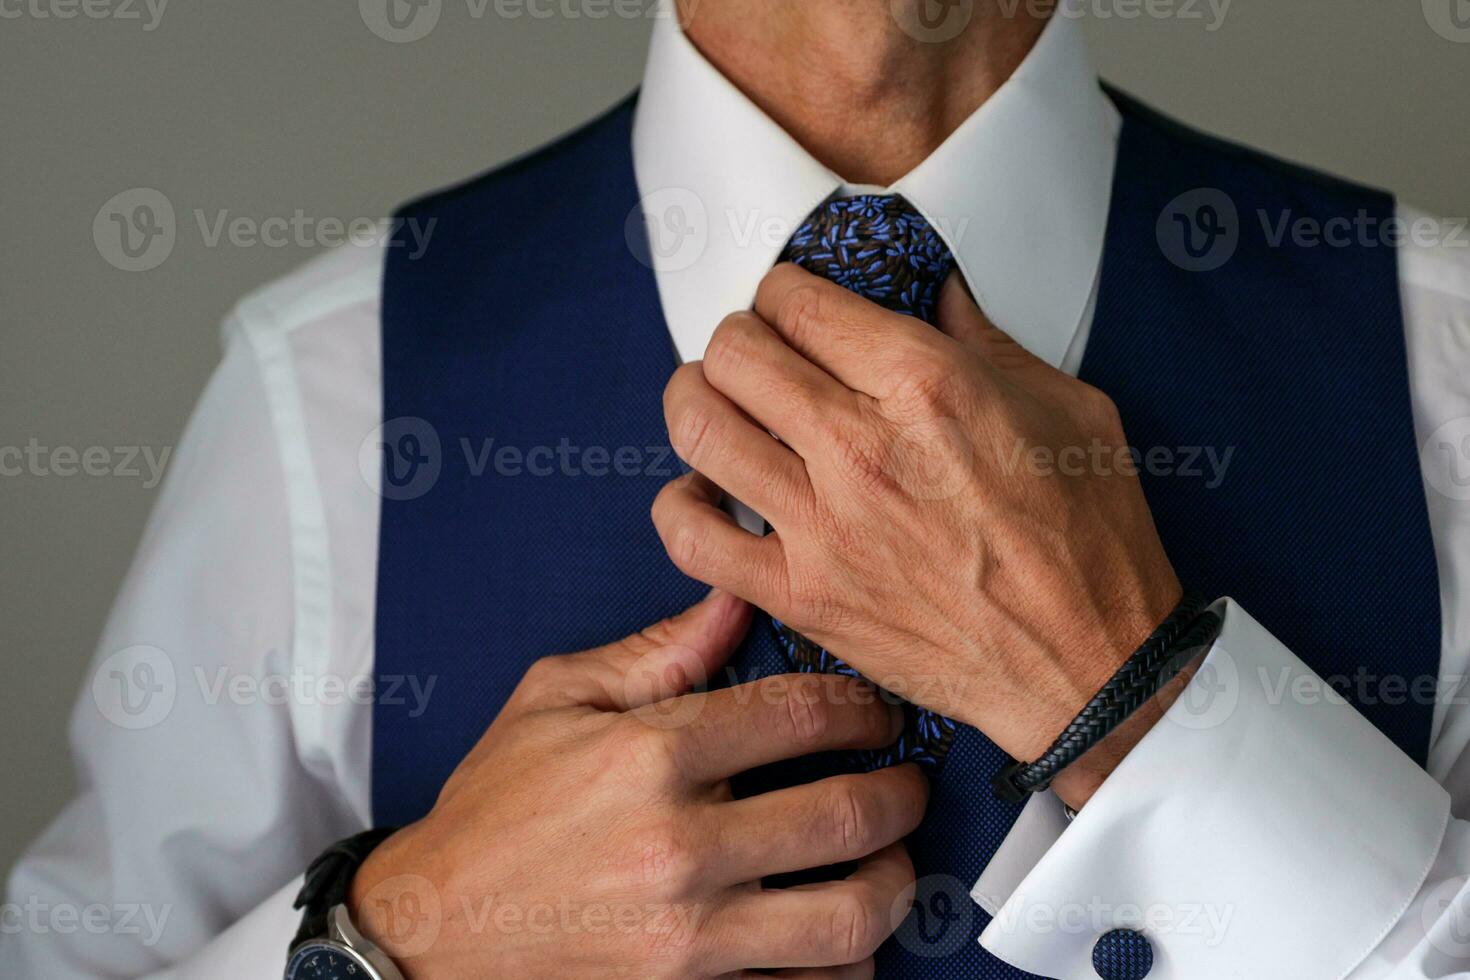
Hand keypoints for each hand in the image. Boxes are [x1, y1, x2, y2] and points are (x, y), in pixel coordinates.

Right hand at [348, 589, 927, 978]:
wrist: (433, 932)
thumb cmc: (493, 815)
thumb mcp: (555, 700)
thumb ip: (659, 653)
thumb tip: (734, 605)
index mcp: (650, 759)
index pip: (803, 717)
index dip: (862, 708)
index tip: (872, 714)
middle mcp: (679, 851)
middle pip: (849, 816)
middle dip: (902, 792)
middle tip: (904, 783)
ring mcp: (690, 940)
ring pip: (850, 917)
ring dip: (893, 883)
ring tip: (889, 859)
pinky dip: (847, 963)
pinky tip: (838, 930)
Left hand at [653, 265, 1182, 806]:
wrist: (1091, 669)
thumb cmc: (1089, 542)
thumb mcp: (1066, 408)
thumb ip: (984, 341)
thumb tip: (935, 293)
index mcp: (928, 385)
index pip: (798, 302)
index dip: (785, 293)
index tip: (794, 309)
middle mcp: (862, 447)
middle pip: (734, 351)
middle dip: (737, 339)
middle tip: (758, 355)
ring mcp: (823, 526)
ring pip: (698, 427)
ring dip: (695, 401)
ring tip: (717, 405)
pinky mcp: (802, 597)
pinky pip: (692, 537)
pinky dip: (681, 505)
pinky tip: (707, 492)